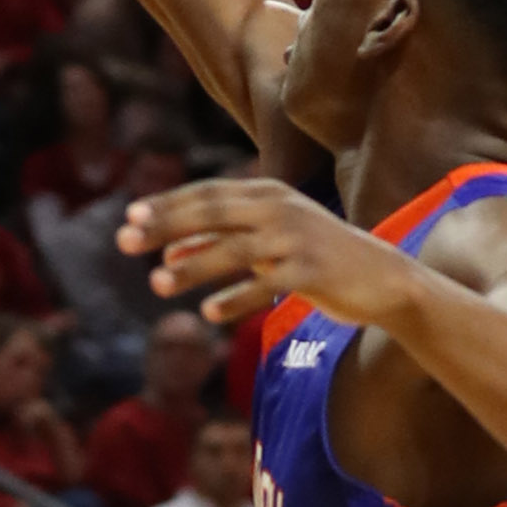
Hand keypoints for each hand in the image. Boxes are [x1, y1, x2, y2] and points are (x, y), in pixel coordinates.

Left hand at [119, 175, 420, 332]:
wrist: (382, 278)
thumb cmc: (315, 256)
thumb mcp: (266, 242)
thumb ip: (219, 242)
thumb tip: (168, 250)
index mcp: (267, 193)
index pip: (206, 194)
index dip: (167, 203)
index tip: (128, 216)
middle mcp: (279, 209)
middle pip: (212, 212)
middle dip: (166, 224)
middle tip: (124, 240)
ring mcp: (296, 239)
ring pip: (234, 249)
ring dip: (193, 266)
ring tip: (157, 284)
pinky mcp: (312, 271)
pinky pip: (265, 284)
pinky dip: (236, 298)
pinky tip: (209, 313)